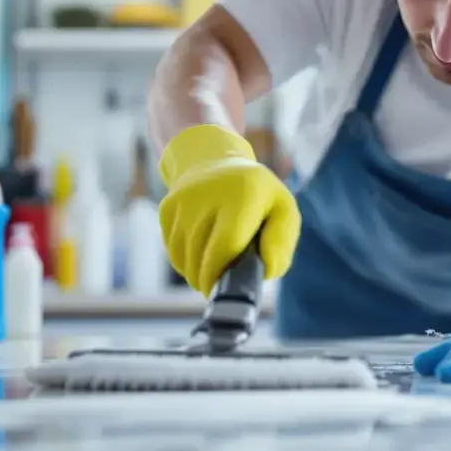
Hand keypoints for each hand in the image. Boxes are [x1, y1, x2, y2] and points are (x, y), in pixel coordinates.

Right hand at [158, 124, 300, 294]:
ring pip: (182, 256)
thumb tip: (265, 271)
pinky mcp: (167, 207)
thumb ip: (281, 242)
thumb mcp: (283, 209)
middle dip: (208, 280)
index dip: (222, 275)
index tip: (224, 289)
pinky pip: (172, 249)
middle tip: (220, 284)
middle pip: (199, 256)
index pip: (225, 246)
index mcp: (242, 196)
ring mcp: (183, 201)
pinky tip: (199, 254)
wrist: (214, 161)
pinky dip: (184, 261)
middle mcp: (207, 195)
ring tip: (212, 270)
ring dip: (195, 273)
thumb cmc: (256, 196)